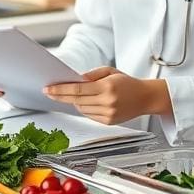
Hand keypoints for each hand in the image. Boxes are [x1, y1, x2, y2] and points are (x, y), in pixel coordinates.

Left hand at [43, 66, 171, 124]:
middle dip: (62, 96)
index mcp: (107, 87)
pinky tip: (87, 102)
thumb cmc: (127, 82)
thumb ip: (91, 75)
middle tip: (50, 92)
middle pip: (76, 101)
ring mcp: (108, 114)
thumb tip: (74, 80)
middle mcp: (107, 102)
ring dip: (74, 102)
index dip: (60, 90)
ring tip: (74, 95)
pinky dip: (84, 108)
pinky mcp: (109, 122)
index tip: (48, 89)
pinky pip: (89, 115)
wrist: (145, 97)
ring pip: (81, 109)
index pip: (77, 90)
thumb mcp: (109, 71)